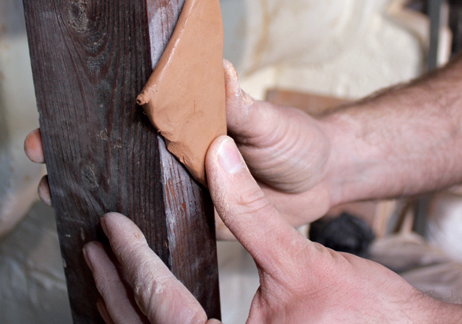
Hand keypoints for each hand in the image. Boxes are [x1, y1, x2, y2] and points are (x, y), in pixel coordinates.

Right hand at [24, 60, 338, 236]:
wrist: (321, 181)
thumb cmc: (296, 139)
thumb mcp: (271, 119)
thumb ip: (242, 104)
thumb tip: (217, 70)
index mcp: (193, 116)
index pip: (137, 105)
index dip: (98, 106)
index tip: (61, 108)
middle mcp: (179, 147)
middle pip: (121, 146)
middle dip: (80, 149)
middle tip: (43, 152)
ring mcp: (182, 182)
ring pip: (130, 183)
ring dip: (96, 186)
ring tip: (58, 192)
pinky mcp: (194, 214)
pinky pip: (157, 217)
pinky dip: (132, 222)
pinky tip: (107, 229)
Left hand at [84, 136, 461, 323]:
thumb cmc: (366, 314)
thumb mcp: (303, 260)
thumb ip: (252, 212)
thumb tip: (218, 155)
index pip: (162, 308)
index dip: (133, 263)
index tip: (111, 228)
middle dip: (114, 290)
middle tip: (95, 249)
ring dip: (126, 307)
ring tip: (107, 270)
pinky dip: (149, 321)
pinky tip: (141, 299)